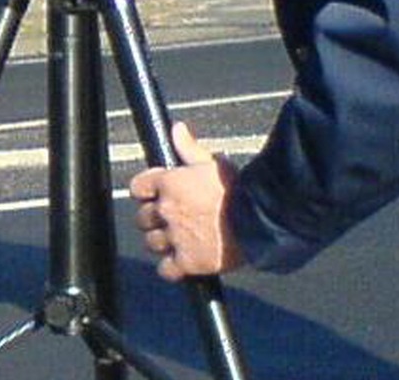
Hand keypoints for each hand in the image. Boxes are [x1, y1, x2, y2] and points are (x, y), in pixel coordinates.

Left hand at [129, 122, 243, 281]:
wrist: (259, 219)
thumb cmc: (238, 189)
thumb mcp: (212, 162)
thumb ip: (188, 147)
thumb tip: (176, 130)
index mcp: (169, 183)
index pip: (138, 187)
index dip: (146, 191)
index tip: (155, 193)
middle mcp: (167, 210)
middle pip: (142, 218)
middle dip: (154, 217)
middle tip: (172, 216)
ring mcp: (175, 237)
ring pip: (152, 242)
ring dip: (162, 240)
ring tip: (180, 237)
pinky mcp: (187, 262)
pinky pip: (165, 269)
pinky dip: (171, 266)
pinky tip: (182, 259)